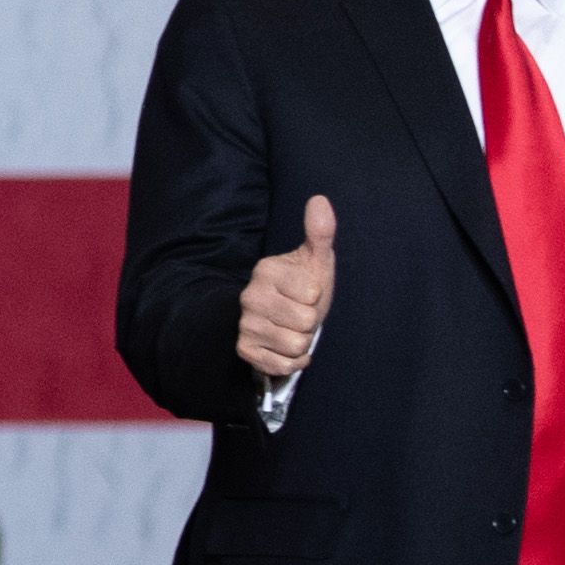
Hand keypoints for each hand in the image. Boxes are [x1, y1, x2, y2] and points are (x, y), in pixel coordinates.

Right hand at [237, 195, 335, 383]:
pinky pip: (282, 365)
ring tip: (294, 330)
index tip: (308, 294)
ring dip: (303, 342)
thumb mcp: (316, 260)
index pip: (311, 295)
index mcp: (266, 270)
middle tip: (301, 314)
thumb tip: (320, 199)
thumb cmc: (306, 286)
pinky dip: (293, 361)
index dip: (317, 298)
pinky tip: (288, 348)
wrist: (286, 319)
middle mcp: (250, 297)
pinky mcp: (244, 349)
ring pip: (295, 345)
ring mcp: (245, 324)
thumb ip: (320, 232)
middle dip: (311, 323)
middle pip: (305, 322)